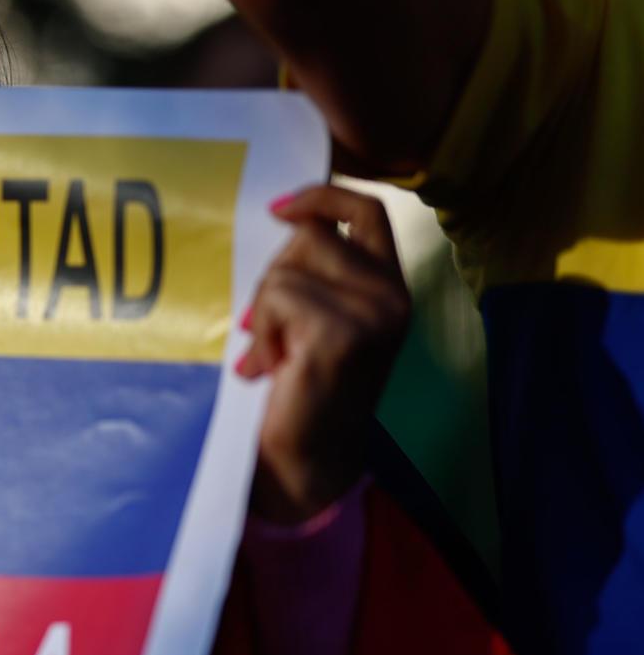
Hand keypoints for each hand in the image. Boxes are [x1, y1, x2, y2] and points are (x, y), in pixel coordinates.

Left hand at [238, 185, 409, 523]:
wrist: (305, 458)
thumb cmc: (299, 384)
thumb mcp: (316, 315)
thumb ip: (314, 271)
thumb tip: (281, 215)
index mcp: (390, 287)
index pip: (370, 211)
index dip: (322, 196)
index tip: (279, 208)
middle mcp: (393, 297)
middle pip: (311, 237)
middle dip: (272, 275)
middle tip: (268, 329)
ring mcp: (375, 316)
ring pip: (286, 271)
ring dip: (263, 311)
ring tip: (273, 353)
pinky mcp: (345, 336)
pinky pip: (277, 299)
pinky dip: (261, 333)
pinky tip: (270, 368)